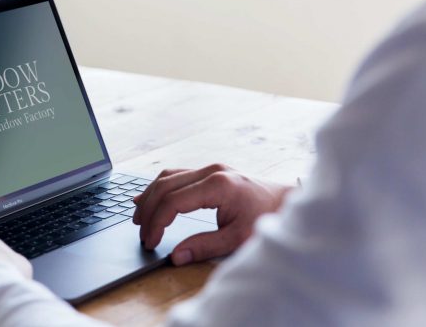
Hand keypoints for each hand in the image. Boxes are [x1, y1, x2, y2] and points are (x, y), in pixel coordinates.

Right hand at [133, 164, 291, 265]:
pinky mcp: (210, 172)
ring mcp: (210, 168)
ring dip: (150, 197)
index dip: (156, 222)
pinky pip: (176, 175)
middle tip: (142, 234)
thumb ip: (205, 247)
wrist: (286, 203)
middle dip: (149, 211)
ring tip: (138, 218)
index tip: (150, 241)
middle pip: (165, 186)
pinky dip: (160, 188)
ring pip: (167, 177)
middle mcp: (211, 171)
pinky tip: (147, 198)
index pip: (173, 201)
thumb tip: (176, 256)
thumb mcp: (238, 239)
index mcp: (218, 185)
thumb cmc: (266, 219)